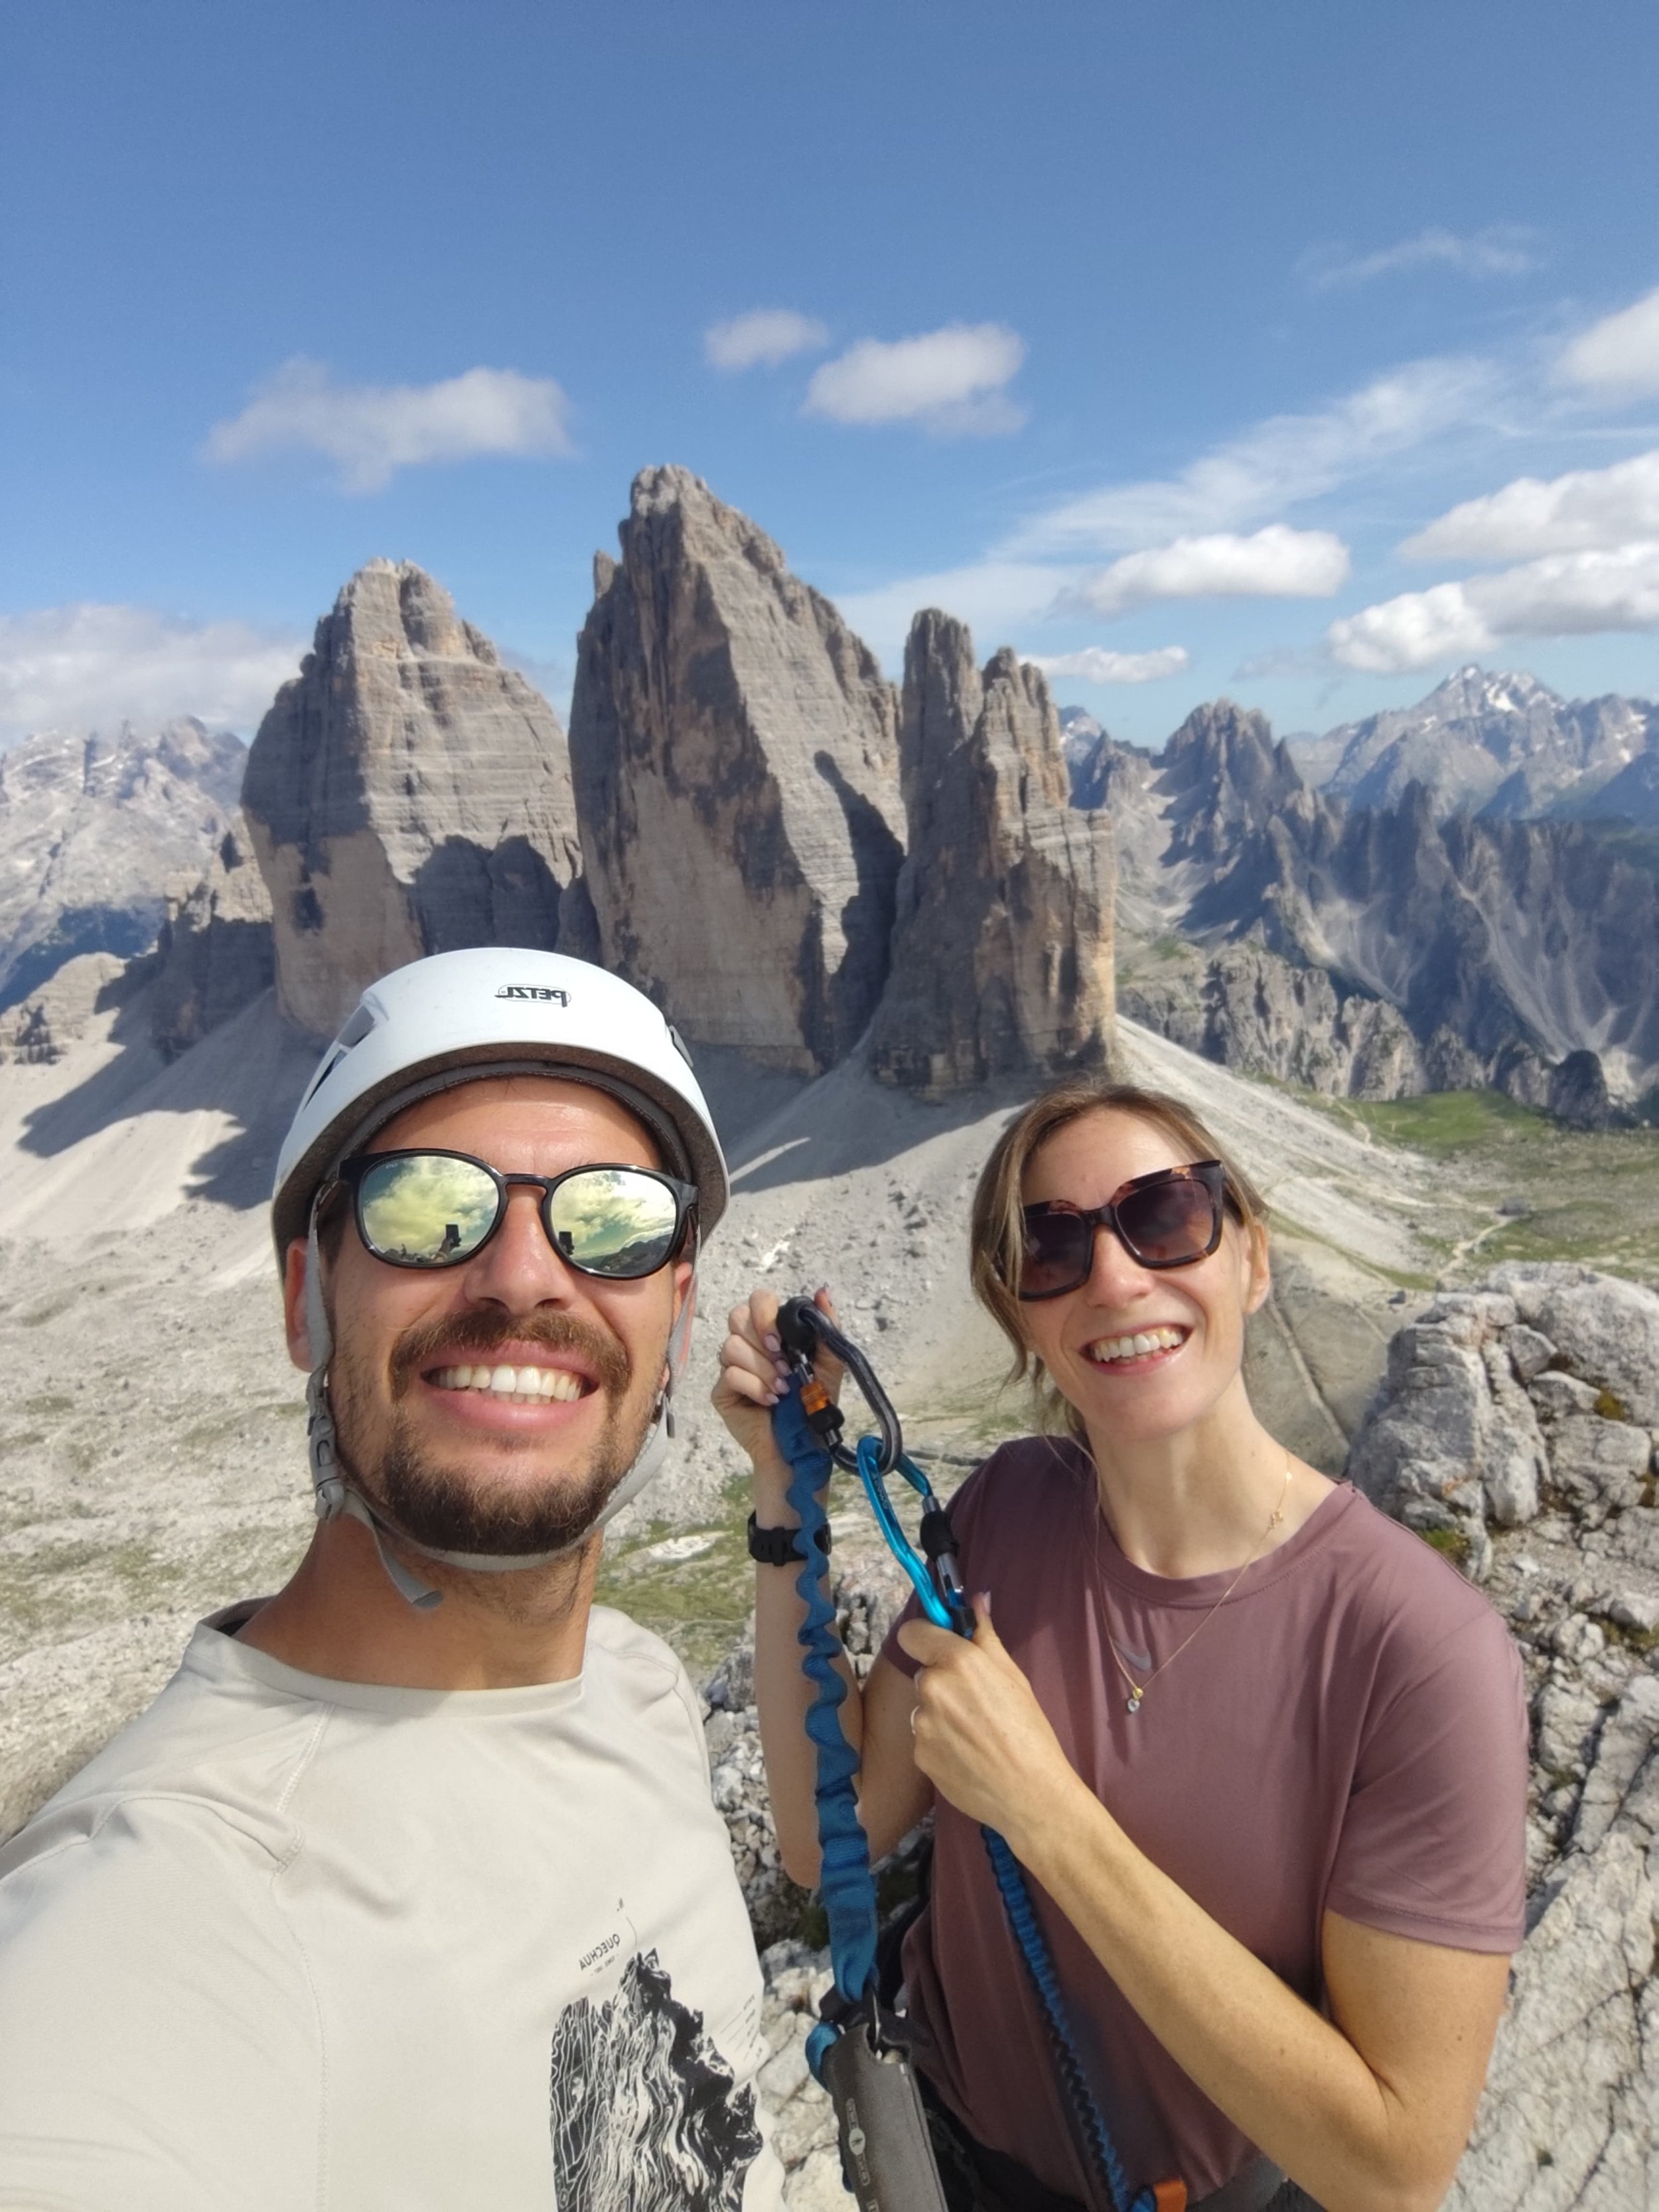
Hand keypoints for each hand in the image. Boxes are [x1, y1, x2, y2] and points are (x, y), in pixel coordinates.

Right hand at [712, 1286, 843, 1489]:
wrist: (804, 1446)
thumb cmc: (814, 1404)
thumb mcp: (829, 1363)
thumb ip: (826, 1327)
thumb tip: (823, 1292)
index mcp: (772, 1332)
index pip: (758, 1300)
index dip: (765, 1314)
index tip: (780, 1339)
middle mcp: (748, 1345)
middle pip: (736, 1316)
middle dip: (761, 1340)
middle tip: (783, 1365)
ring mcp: (731, 1367)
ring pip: (731, 1347)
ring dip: (763, 1370)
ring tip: (782, 1389)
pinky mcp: (722, 1392)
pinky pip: (729, 1376)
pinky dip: (755, 1388)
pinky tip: (770, 1401)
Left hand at [896, 1596, 1085, 1846]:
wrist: (1030, 1793)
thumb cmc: (1029, 1730)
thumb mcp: (1013, 1676)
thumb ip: (985, 1635)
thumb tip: (976, 1600)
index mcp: (956, 1661)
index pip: (912, 1632)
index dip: (926, 1638)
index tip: (939, 1647)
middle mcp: (932, 1688)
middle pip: (924, 1674)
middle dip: (944, 1683)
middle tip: (975, 1704)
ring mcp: (922, 1725)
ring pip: (925, 1708)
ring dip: (941, 1716)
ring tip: (975, 1736)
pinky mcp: (919, 1756)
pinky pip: (925, 1739)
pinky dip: (941, 1744)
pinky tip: (967, 1756)